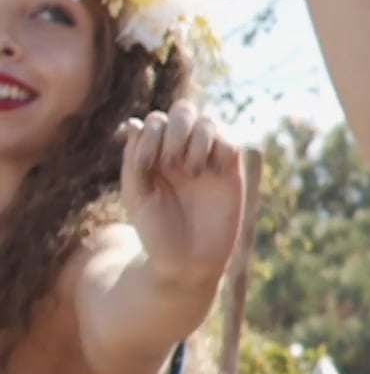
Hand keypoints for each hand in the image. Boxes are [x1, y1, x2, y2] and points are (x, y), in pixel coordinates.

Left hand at [119, 104, 244, 286]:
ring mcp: (208, 161)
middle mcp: (182, 154)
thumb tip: (133, 123)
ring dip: (196, 139)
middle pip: (184, 111)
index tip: (148, 165)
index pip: (156, 121)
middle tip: (171, 160)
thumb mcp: (136, 196)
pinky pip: (230, 142)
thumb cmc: (156, 232)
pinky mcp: (231, 172)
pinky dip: (218, 149)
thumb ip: (134, 160)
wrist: (188, 262)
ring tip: (191, 171)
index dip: (151, 134)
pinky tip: (209, 172)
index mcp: (155, 157)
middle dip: (176, 128)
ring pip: (208, 122)